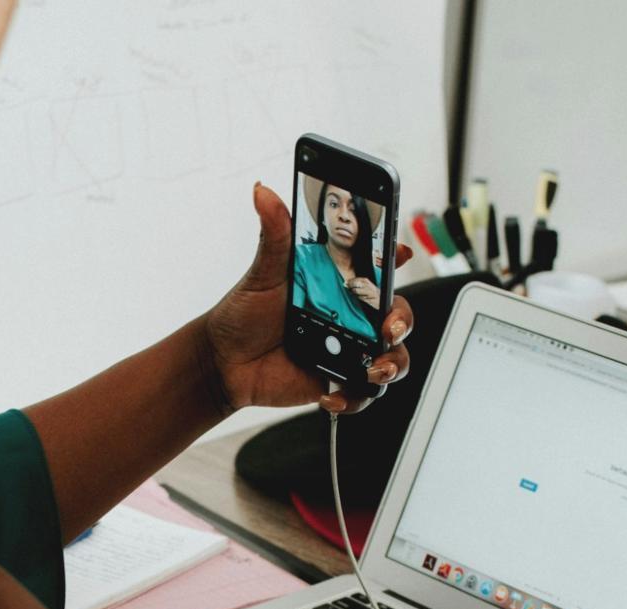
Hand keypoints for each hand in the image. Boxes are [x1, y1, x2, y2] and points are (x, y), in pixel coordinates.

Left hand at [202, 183, 414, 415]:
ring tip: (371, 369)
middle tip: (387, 327)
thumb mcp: (262, 273)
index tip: (400, 252)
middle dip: (403, 320)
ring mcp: (349, 350)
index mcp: (339, 284)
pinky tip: (331, 395)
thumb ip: (274, 235)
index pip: (379, 268)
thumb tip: (263, 192)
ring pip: (393, 358)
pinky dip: (355, 397)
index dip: (395, 257)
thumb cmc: (244, 314)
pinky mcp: (339, 381)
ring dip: (391, 365)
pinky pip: (364, 394)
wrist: (224, 362)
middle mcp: (350, 316)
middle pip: (398, 315)